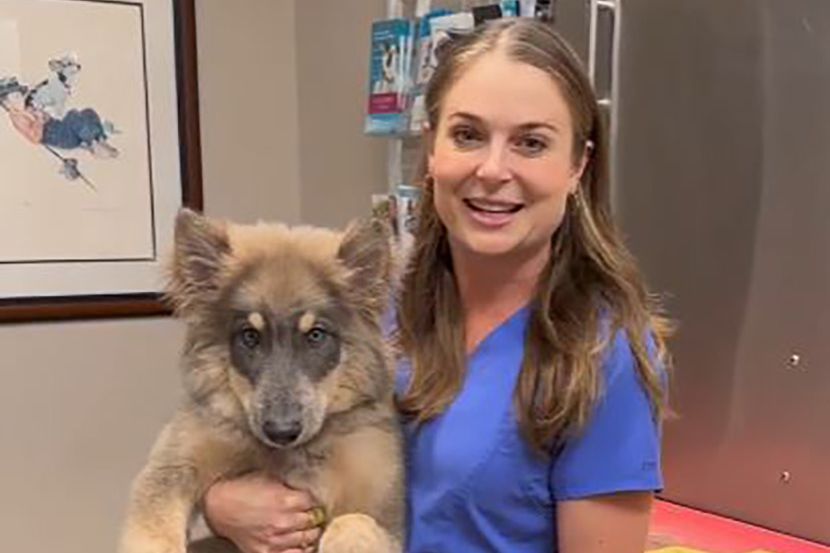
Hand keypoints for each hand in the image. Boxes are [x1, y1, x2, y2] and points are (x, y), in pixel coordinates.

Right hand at [203, 472, 322, 552]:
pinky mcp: (265, 552)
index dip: (311, 500)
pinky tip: (300, 544)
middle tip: (312, 514)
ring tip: (308, 529)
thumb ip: (289, 487)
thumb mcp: (269, 478)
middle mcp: (282, 522)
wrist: (218, 506)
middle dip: (313, 516)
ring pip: (306, 539)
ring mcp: (274, 540)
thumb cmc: (241, 489)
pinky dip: (299, 549)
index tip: (310, 501)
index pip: (312, 503)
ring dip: (309, 533)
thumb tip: (304, 492)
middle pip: (312, 521)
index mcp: (285, 501)